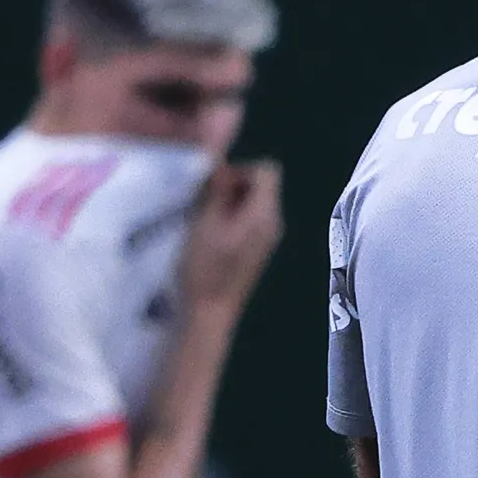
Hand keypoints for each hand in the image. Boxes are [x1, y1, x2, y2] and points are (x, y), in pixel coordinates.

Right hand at [179, 160, 284, 311]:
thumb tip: (222, 165)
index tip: (216, 186)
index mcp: (264, 214)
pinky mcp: (257, 248)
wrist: (210, 311)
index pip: (267, 170)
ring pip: (253, 201)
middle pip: (261, 185)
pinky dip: (232, 216)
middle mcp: (273, 223)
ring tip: (206, 218)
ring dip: (229, 201)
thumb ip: (217, 190)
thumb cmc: (204, 267)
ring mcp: (267, 237)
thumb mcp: (205, 222)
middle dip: (233, 185)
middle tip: (206, 203)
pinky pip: (249, 218)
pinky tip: (212, 233)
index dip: (239, 169)